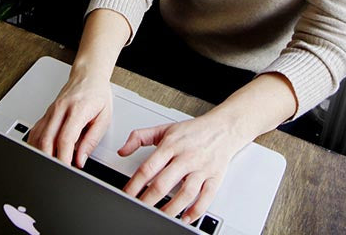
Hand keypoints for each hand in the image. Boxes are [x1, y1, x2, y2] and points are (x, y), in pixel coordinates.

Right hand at [27, 72, 112, 167]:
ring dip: (40, 154)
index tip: (66, 170)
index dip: (64, 157)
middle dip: (49, 160)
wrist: (89, 75)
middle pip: (47, 139)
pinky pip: (36, 131)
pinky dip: (35, 145)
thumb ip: (92, 139)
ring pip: (37, 136)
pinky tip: (40, 153)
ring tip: (48, 167)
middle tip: (55, 173)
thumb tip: (81, 160)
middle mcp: (61, 109)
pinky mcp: (46, 113)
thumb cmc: (98, 94)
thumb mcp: (104, 117)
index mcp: (78, 109)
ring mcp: (51, 110)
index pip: (66, 138)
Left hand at [118, 113, 242, 223]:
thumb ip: (140, 137)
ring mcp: (201, 168)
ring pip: (184, 193)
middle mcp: (186, 157)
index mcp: (171, 145)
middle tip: (139, 209)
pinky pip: (206, 198)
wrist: (224, 128)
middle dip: (148, 200)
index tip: (127, 194)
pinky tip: (185, 218)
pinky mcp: (215, 177)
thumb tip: (122, 150)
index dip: (135, 183)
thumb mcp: (164, 128)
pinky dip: (195, 211)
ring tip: (159, 216)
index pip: (149, 167)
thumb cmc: (193, 130)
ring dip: (170, 208)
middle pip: (163, 183)